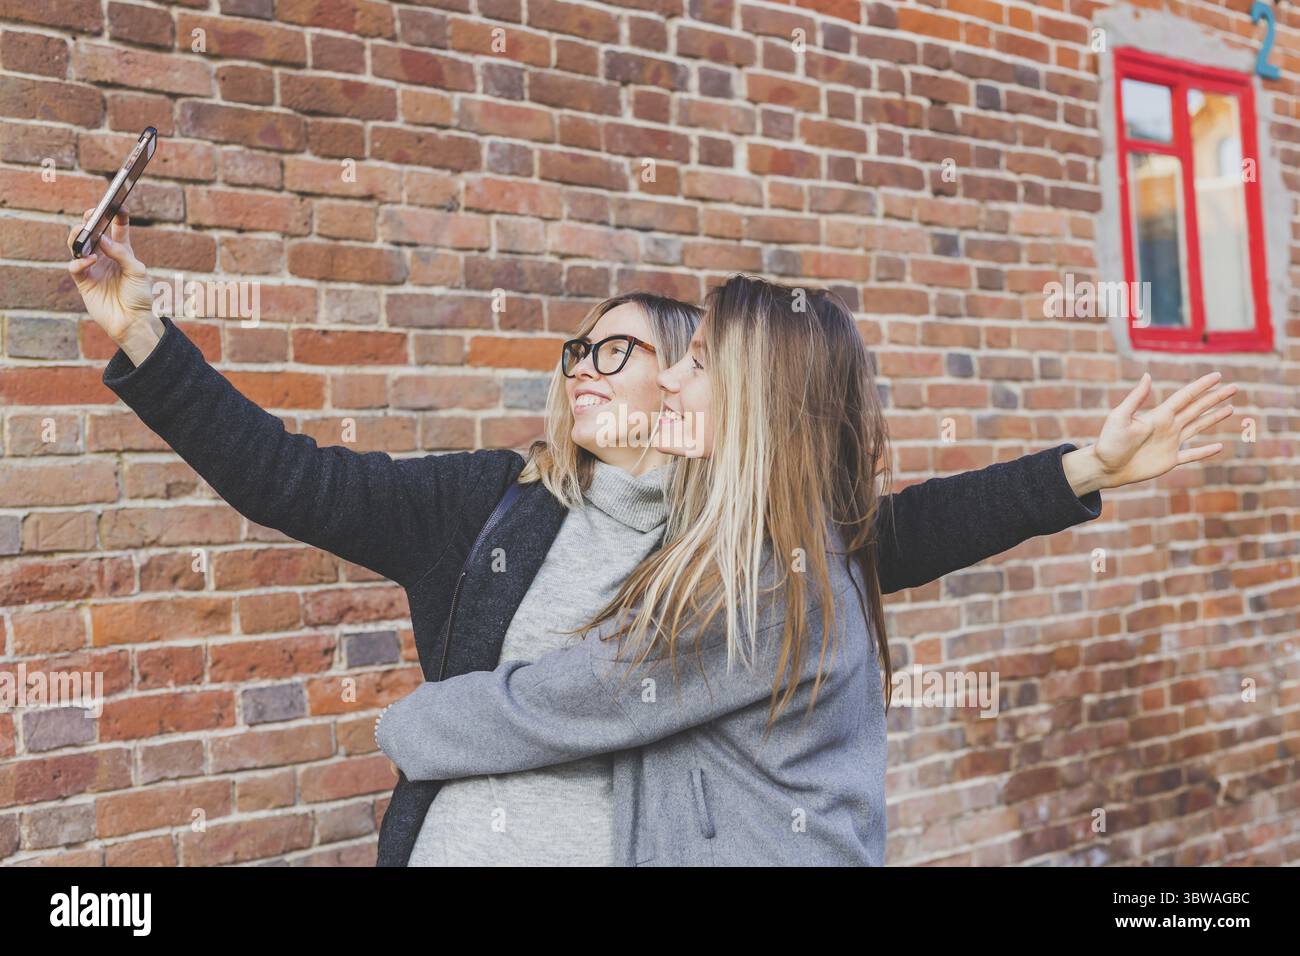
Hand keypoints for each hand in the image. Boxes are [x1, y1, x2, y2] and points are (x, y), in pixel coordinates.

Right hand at [66, 208, 158, 343]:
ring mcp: (93, 268)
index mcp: (122, 252)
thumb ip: (121, 253)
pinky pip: (75, 268)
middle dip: (90, 221)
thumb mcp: (138, 272)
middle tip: (91, 213)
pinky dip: (80, 262)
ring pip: (78, 246)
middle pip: (92, 233)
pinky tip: (89, 260)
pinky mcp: (84, 282)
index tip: (117, 204)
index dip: (117, 216)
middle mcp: (105, 257)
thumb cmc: (139, 296)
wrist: (133, 322)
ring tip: (84, 232)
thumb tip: (101, 239)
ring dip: (78, 237)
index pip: (117, 229)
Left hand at [1074, 372, 1235, 492]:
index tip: (1218, 376)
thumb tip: (1148, 375)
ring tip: (1231, 408)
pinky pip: (1192, 454)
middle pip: (1197, 408)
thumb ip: (1136, 398)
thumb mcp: (1120, 417)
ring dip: (1214, 418)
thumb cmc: (1109, 442)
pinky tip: (1220, 446)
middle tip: (1234, 387)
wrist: (1105, 467)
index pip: (1185, 397)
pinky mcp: (1170, 460)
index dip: (1202, 386)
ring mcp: (1170, 443)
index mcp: (1159, 415)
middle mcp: (1168, 426)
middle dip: (1215, 398)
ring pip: (1198, 427)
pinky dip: (1205, 451)